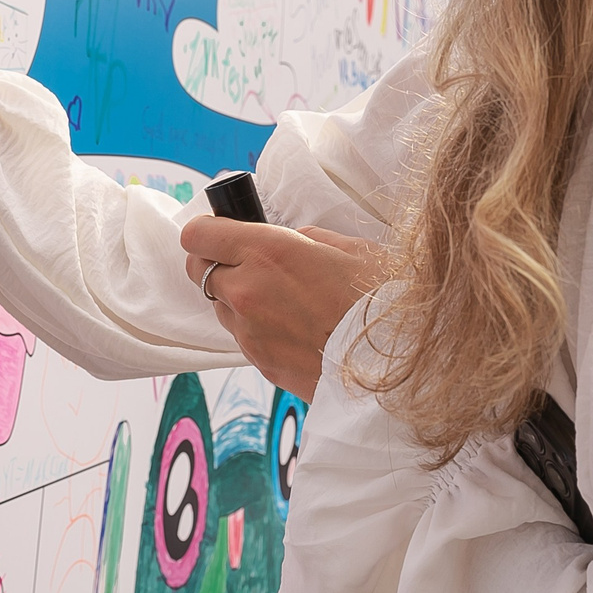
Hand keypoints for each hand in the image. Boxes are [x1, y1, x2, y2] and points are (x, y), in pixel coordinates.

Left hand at [181, 220, 389, 398]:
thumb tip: (288, 241)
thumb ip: (306, 239)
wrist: (395, 360)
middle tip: (249, 261)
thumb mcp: (350, 248)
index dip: (207, 230)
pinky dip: (255, 326)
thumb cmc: (380, 299)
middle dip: (217, 262)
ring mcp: (249, 331)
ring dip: (237, 298)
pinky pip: (242, 335)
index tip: (222, 231)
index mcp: (267, 251)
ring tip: (282, 299)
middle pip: (198, 270)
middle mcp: (247, 290)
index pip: (198, 234)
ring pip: (219, 305)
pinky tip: (292, 325)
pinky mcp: (259, 362)